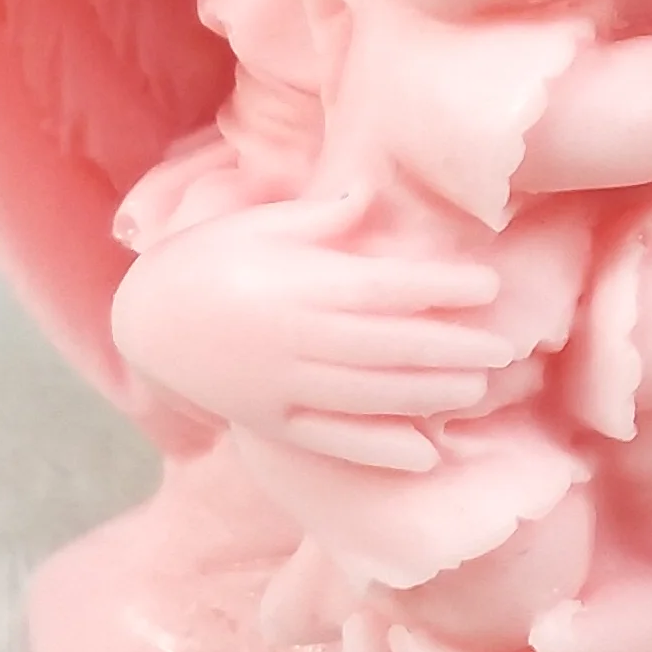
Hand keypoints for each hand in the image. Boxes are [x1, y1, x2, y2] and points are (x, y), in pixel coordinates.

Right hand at [113, 216, 507, 460]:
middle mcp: (299, 340)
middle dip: (453, 347)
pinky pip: (332, 440)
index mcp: (301, 284)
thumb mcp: (259, 223)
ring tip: (479, 391)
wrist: (145, 321)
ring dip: (430, 395)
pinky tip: (424, 454)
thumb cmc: (208, 258)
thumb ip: (321, 217)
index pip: (386, 288)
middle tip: (507, 348)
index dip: (442, 287)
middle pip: (391, 347)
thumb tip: (372, 197)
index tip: (490, 286)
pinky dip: (378, 449)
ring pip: (371, 395)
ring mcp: (286, 387)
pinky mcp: (272, 422)